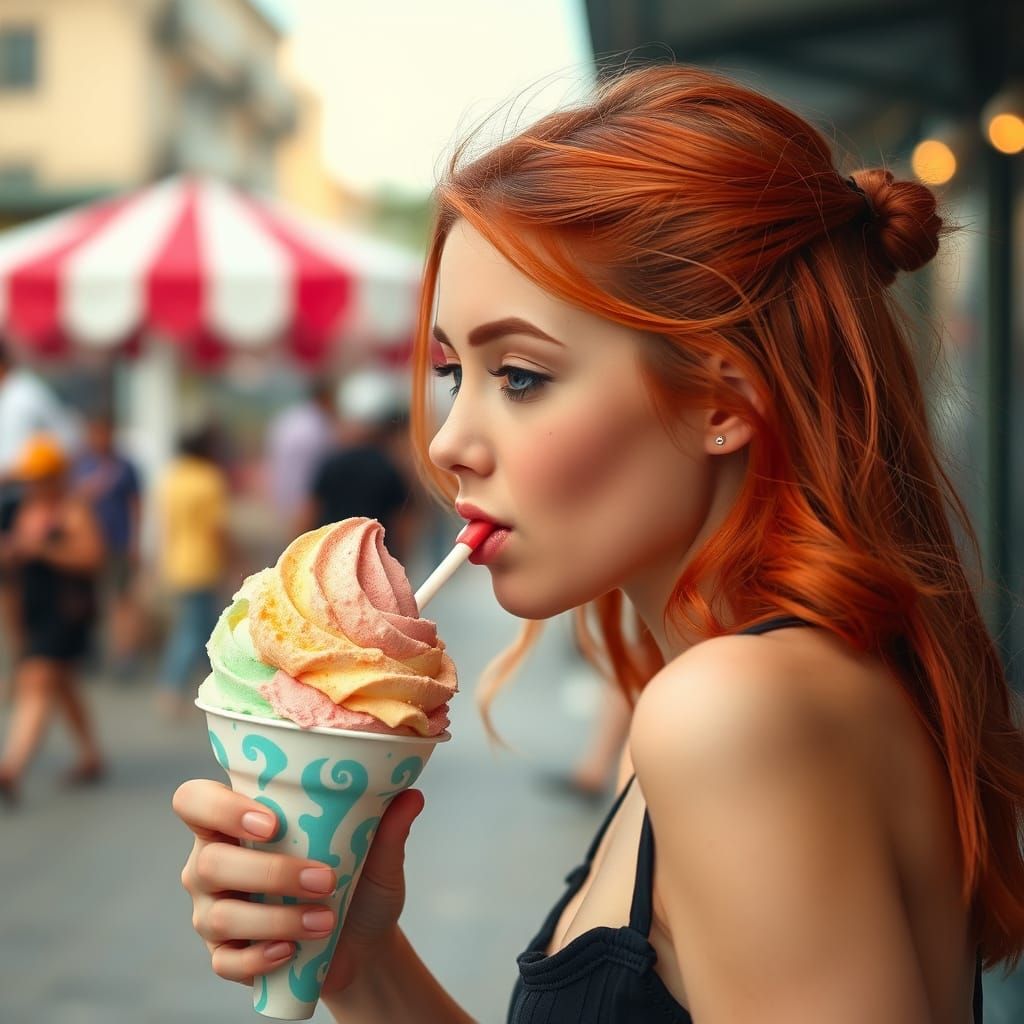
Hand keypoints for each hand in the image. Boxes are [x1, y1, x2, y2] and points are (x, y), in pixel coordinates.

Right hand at [172, 779, 424, 997]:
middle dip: (269, 872)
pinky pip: (226, 960)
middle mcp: (212, 861)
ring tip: (326, 920)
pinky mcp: (222, 954)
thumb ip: (386, 825)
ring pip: (219, 914)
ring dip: (276, 918)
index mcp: (236, 820)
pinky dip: (259, 957)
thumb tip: (412, 795)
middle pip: (209, 861)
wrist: (364, 941)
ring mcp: (211, 910)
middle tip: (324, 879)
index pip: (196, 800)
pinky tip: (290, 952)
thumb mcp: (375, 853)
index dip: (220, 808)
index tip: (272, 822)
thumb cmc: (357, 880)